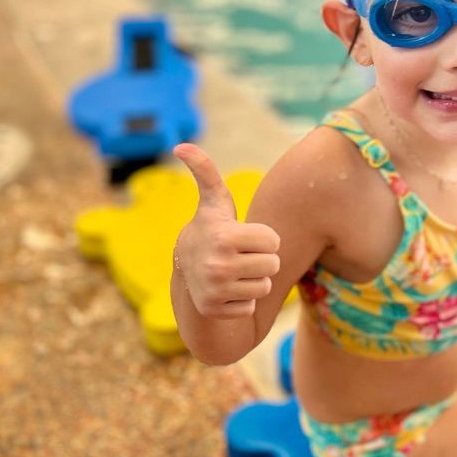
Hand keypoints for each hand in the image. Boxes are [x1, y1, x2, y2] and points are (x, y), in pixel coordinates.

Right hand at [173, 143, 279, 318]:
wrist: (185, 269)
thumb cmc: (211, 229)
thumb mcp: (214, 201)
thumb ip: (206, 171)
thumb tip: (181, 146)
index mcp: (224, 237)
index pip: (274, 240)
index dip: (264, 238)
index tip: (245, 236)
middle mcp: (218, 265)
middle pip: (274, 265)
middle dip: (262, 259)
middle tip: (242, 255)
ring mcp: (216, 290)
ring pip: (265, 287)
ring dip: (254, 279)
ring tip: (235, 270)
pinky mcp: (216, 310)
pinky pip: (251, 306)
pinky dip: (243, 299)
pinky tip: (228, 289)